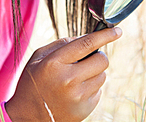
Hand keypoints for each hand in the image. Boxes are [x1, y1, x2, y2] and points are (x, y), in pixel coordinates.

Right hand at [6, 27, 121, 121]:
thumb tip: (88, 37)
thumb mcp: (38, 58)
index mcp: (54, 63)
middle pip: (101, 60)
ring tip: (76, 79)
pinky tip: (75, 92)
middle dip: (97, 56)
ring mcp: (78, 96)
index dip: (105, 35)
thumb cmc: (33, 82)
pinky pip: (99, 90)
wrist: (27, 117)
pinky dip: (91, 88)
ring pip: (103, 75)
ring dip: (94, 73)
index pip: (87, 44)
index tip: (118, 31)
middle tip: (85, 61)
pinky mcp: (85, 109)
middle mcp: (68, 80)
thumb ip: (62, 44)